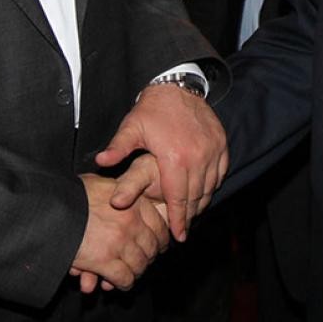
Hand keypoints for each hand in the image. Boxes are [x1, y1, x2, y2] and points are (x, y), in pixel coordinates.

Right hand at [69, 175, 170, 292]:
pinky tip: (117, 284)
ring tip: (131, 274)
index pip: (159, 224)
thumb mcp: (98, 183)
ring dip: (136, 271)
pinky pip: (124, 278)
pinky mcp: (105, 262)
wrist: (53, 210)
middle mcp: (132, 223)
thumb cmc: (72, 194)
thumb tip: (119, 192)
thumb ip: (115, 189)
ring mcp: (120, 243)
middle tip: (145, 261)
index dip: (160, 237)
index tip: (159, 244)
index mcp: (134, 203)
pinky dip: (123, 283)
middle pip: (152, 246)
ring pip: (140, 265)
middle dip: (149, 256)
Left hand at [95, 83, 227, 240]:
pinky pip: (220, 172)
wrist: (177, 85)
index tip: (179, 236)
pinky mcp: (221, 143)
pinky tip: (205, 191)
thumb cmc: (152, 109)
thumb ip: (118, 148)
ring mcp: (213, 150)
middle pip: (196, 196)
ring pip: (210, 186)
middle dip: (190, 216)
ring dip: (202, 202)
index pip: (178, 198)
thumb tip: (101, 162)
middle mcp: (198, 157)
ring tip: (192, 214)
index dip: (179, 220)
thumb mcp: (132, 127)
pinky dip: (213, 184)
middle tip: (184, 230)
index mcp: (175, 158)